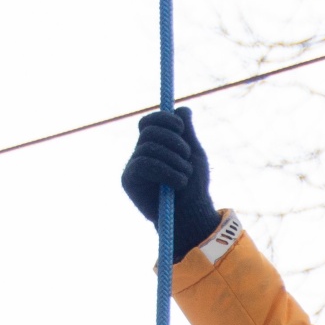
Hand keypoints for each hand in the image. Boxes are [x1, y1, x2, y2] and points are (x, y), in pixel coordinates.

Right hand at [121, 108, 219, 259]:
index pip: (149, 122)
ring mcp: (133, 166)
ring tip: (186, 176)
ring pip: (149, 147)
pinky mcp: (129, 181)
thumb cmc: (194, 188)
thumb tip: (183, 108)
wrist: (191, 216)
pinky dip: (166, 172)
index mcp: (154, 145)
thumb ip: (187, 132)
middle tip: (188, 158)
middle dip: (174, 141)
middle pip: (149, 131)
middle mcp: (140, 153)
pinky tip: (178, 184)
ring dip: (175, 161)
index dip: (163, 119)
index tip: (181, 128)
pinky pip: (144, 164)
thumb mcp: (194, 155)